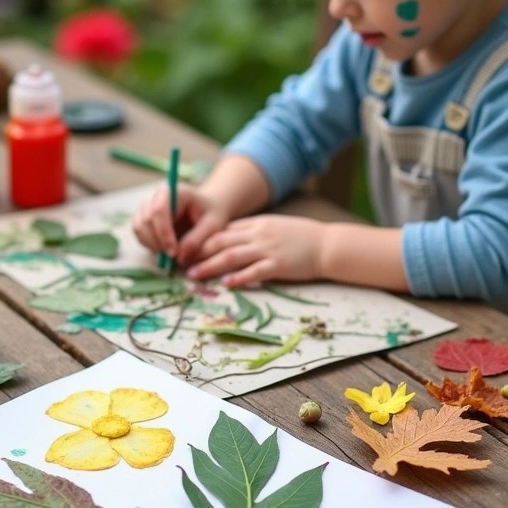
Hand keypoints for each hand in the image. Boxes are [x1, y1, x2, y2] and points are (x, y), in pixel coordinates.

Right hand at [131, 184, 231, 266]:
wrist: (206, 209)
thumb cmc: (212, 214)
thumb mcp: (212, 226)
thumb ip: (196, 240)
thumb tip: (179, 257)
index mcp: (174, 192)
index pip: (159, 210)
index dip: (163, 233)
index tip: (173, 253)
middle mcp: (157, 195)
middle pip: (146, 219)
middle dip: (157, 242)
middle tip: (171, 258)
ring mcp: (147, 205)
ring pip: (139, 226)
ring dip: (151, 244)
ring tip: (169, 254)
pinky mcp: (143, 216)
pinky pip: (138, 232)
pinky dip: (148, 244)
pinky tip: (163, 249)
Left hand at [186, 214, 327, 286]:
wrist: (327, 245)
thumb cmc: (301, 237)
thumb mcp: (274, 226)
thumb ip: (252, 230)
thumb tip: (228, 237)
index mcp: (256, 224)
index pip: (222, 230)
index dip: (201, 240)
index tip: (185, 249)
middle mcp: (258, 235)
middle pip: (221, 242)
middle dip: (198, 252)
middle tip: (180, 263)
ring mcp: (268, 249)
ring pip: (232, 256)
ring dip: (210, 266)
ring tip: (193, 275)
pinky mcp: (279, 265)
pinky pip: (255, 272)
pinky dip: (239, 277)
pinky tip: (226, 283)